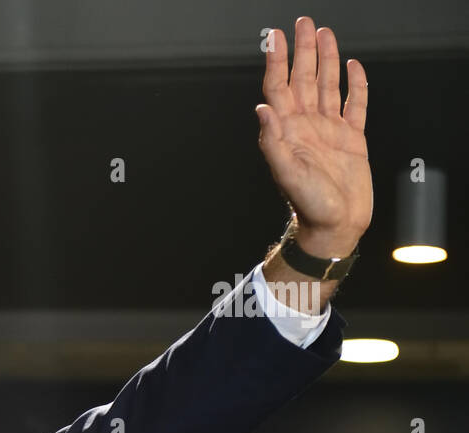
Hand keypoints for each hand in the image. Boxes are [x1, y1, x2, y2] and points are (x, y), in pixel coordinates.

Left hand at [257, 17, 371, 255]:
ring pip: (326, 86)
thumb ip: (272, 141)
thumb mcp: (286, 173)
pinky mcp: (351, 139)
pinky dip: (354, 85)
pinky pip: (353, 105)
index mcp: (288, 131)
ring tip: (324, 34)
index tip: (274, 37)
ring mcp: (329, 131)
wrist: (334, 225)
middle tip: (303, 22)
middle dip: (303, 50)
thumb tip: (262, 108)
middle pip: (303, 79)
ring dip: (326, 60)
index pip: (279, 88)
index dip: (276, 61)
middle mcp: (306, 126)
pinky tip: (352, 67)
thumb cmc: (307, 205)